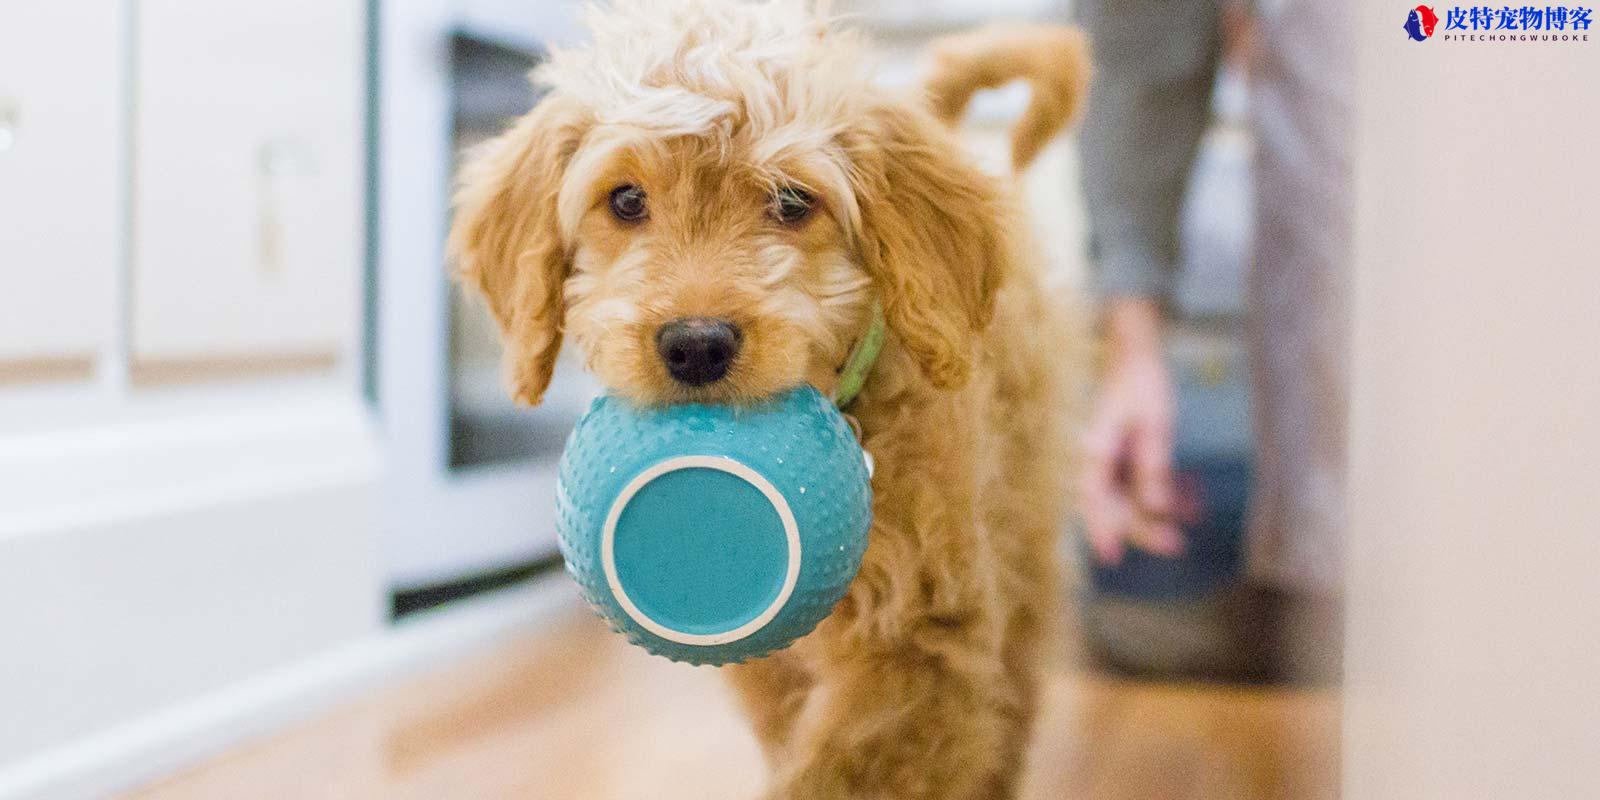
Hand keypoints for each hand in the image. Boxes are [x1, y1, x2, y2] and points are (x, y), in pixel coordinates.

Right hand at [1080, 299, 1182, 564]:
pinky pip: (1136, 484)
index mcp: (1095, 449)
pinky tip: (1186, 507)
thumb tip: (1157, 509)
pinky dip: (1157, 497)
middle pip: (1112, 505)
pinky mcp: (1122, 452)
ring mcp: (1108, 456)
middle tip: (1174, 545)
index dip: (1100, 530)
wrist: (1133, 349)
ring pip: (1125, 498)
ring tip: (1181, 534)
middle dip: (1141, 528)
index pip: (1092, 499)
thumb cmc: (1142, 380)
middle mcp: (1096, 457)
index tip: (1113, 557)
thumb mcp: (1155, 423)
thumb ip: (1153, 467)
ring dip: (1151, 516)